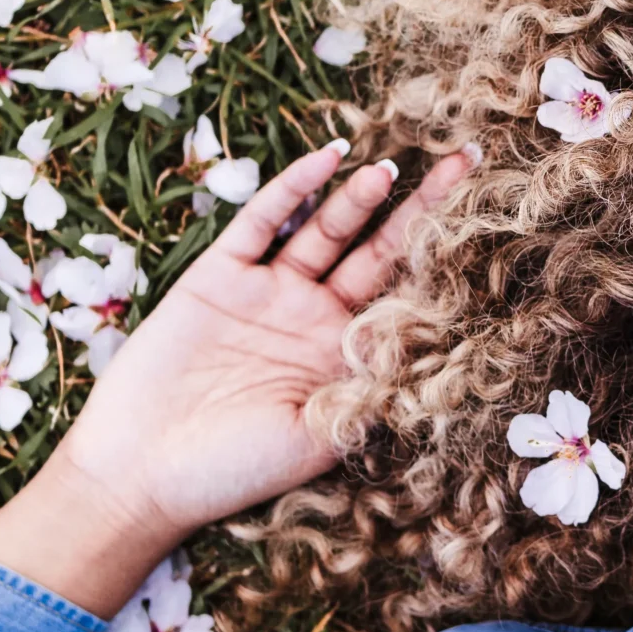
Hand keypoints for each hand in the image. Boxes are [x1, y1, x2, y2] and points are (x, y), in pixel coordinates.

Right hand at [0, 141, 476, 616]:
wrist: (141, 472)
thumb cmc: (233, 470)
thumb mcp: (319, 442)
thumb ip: (370, 398)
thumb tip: (437, 365)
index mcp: (346, 358)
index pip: (407, 295)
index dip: (445, 260)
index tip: (491, 221)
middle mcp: (314, 318)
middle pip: (380, 250)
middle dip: (424, 208)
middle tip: (468, 160)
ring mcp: (269, 293)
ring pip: (327, 231)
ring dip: (360, 198)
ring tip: (395, 167)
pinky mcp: (220, 276)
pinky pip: (264, 223)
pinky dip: (295, 189)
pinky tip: (328, 159)